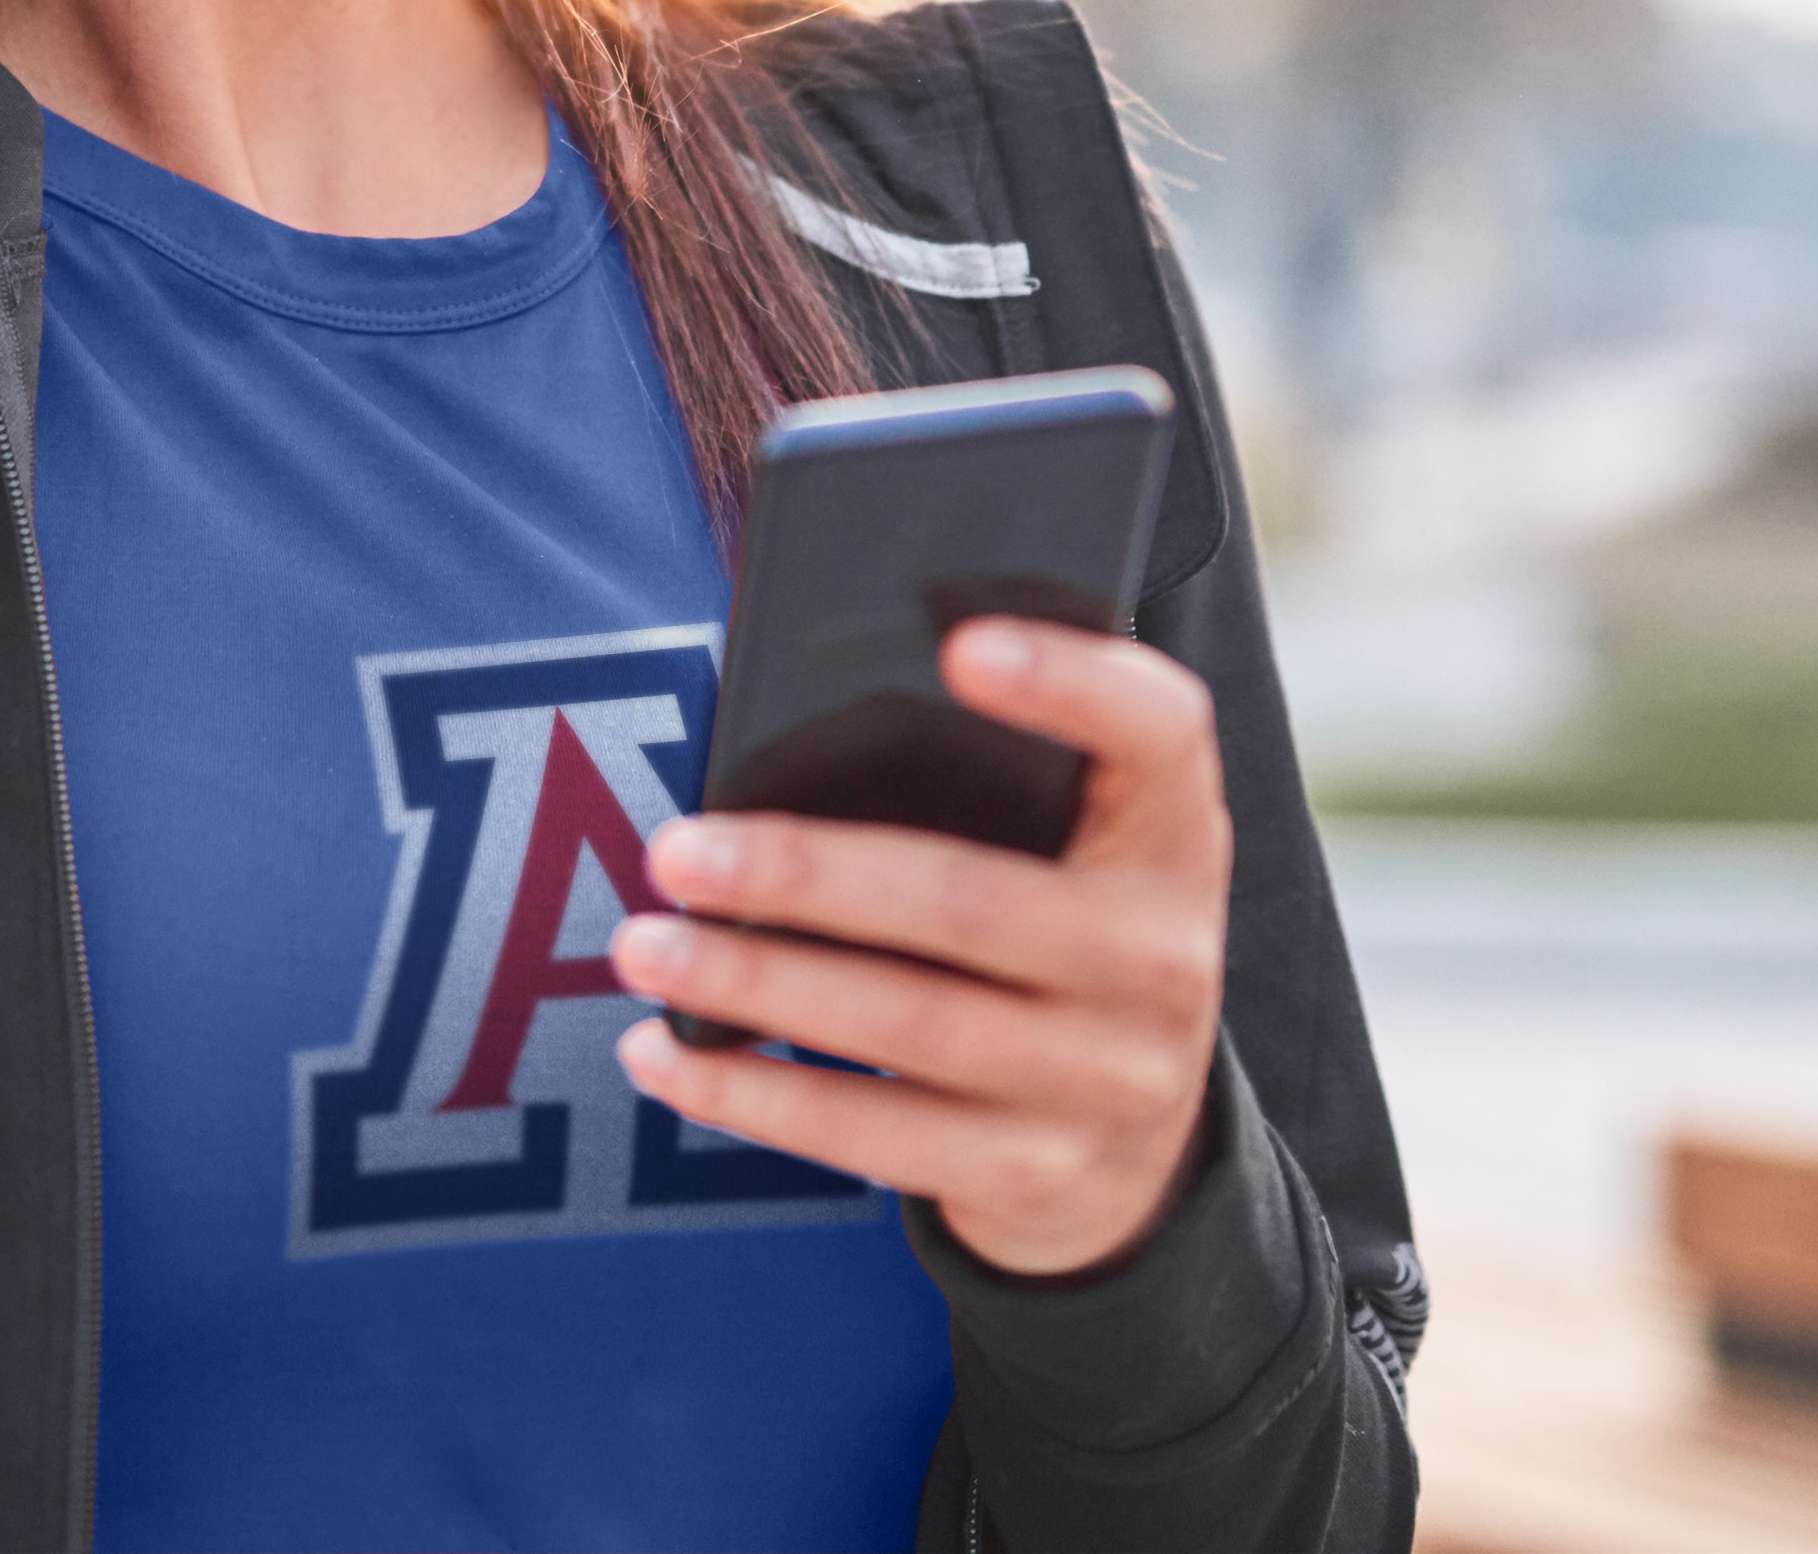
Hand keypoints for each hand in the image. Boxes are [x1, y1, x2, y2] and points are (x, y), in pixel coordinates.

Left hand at [608, 618, 1229, 1277]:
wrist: (1139, 1156)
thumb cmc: (1059, 941)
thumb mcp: (1074, 851)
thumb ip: (994, 782)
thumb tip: (793, 729)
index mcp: (1171, 833)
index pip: (1160, 732)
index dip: (1073, 681)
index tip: (959, 644)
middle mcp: (1162, 956)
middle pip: (975, 902)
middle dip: (805, 877)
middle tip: (676, 852)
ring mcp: (1107, 1079)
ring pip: (910, 1025)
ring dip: (758, 983)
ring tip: (646, 946)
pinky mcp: (1034, 1173)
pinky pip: (874, 1138)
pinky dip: (753, 1095)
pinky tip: (665, 1055)